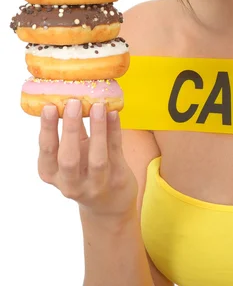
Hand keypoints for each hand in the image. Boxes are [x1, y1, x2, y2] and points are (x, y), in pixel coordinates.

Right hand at [38, 99, 137, 217]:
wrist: (109, 203)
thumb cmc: (84, 170)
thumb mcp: (70, 155)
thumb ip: (69, 133)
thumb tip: (68, 97)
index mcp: (52, 174)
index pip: (47, 152)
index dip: (47, 130)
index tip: (49, 107)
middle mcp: (71, 183)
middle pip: (69, 158)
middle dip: (70, 129)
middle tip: (73, 103)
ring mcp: (96, 184)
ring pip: (97, 158)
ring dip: (97, 130)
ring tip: (98, 106)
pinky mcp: (117, 179)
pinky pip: (116, 152)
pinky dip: (114, 131)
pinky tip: (113, 113)